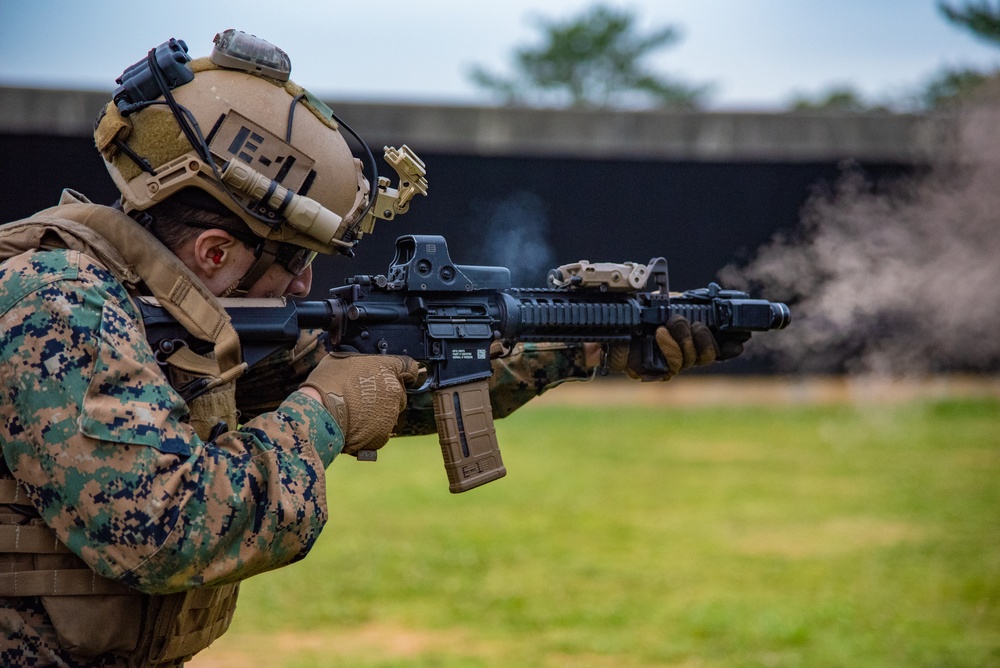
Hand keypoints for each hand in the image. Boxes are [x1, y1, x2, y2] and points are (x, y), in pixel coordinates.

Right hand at [300, 353, 421, 454]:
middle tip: (363, 397)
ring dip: (377, 413)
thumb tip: (359, 364)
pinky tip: (354, 427)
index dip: (404, 372)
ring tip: (354, 413)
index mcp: (388, 368)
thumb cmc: (327, 383)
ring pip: (389, 413)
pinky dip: (370, 431)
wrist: (320, 413)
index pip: (409, 367)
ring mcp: (391, 414)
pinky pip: (380, 431)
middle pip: (398, 393)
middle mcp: (395, 390)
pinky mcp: (383, 434)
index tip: (400, 376)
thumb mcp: (342, 359)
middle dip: (385, 395)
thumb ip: (360, 362)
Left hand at [606, 315, 744, 380]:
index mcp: (690, 341)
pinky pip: (664, 367)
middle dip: (704, 339)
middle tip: (694, 324)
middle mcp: (680, 356)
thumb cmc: (640, 312)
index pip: (718, 350)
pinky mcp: (647, 372)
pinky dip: (665, 347)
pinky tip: (659, 334)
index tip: (740, 339)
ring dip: (681, 341)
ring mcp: (664, 366)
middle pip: (705, 357)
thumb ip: (692, 305)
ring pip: (686, 362)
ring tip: (669, 324)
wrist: (610, 319)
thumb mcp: (670, 304)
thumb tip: (716, 299)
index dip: (730, 347)